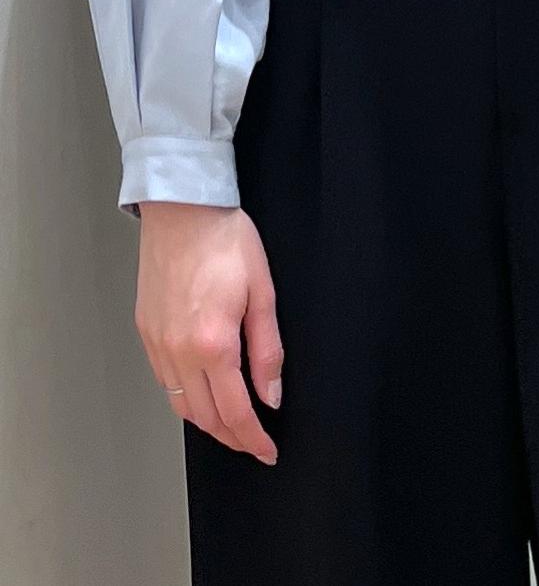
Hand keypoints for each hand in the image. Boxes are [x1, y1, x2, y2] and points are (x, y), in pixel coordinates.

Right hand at [134, 202, 282, 463]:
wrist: (183, 209)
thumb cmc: (225, 240)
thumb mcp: (262, 292)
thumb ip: (267, 350)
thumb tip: (270, 394)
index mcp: (213, 343)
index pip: (235, 411)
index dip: (253, 438)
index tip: (267, 451)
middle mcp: (179, 351)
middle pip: (204, 417)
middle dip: (232, 437)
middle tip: (254, 444)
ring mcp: (157, 343)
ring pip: (180, 404)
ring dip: (207, 423)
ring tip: (231, 426)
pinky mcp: (146, 331)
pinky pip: (165, 380)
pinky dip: (185, 397)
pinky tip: (202, 393)